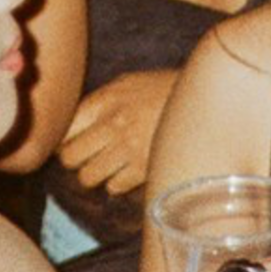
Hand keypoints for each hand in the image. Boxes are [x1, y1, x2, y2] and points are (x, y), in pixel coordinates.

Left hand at [57, 68, 173, 197]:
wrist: (206, 98)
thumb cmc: (163, 90)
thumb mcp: (128, 84)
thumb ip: (99, 103)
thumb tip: (71, 128)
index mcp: (106, 100)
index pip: (64, 129)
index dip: (64, 140)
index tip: (72, 143)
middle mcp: (113, 124)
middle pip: (70, 158)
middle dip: (75, 160)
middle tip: (87, 157)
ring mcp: (128, 148)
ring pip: (87, 177)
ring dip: (94, 174)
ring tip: (106, 166)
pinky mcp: (145, 168)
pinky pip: (113, 187)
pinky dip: (116, 183)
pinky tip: (126, 171)